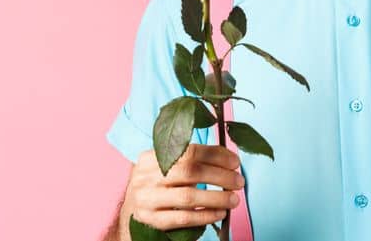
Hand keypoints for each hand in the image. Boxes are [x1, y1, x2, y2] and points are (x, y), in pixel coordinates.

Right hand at [122, 144, 243, 236]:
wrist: (132, 210)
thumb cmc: (156, 185)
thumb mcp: (162, 167)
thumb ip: (188, 160)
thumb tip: (227, 158)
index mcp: (150, 158)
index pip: (187, 151)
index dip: (215, 155)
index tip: (234, 162)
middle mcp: (145, 177)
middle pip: (189, 172)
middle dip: (220, 176)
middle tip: (238, 181)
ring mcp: (147, 199)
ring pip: (187, 197)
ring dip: (216, 198)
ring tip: (234, 199)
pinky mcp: (152, 220)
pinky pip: (184, 219)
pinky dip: (206, 216)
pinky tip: (220, 213)